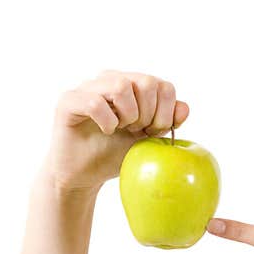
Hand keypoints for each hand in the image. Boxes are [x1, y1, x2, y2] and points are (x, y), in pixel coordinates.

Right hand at [44, 69, 190, 192]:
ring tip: (121, 129)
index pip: (162, 85)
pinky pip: (96, 103)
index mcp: (131, 85)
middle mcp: (110, 80)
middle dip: (149, 113)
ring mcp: (88, 88)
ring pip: (121, 85)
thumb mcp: (148, 139)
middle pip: (146, 82)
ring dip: (129, 114)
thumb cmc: (115, 153)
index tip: (153, 130)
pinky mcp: (69, 101)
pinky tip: (105, 131)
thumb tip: (184, 108)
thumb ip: (167, 122)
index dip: (165, 111)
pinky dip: (107, 122)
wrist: (84, 173)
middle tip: (137, 130)